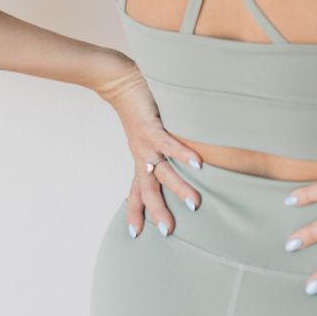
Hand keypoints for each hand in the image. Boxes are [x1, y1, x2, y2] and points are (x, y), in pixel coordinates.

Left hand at [95, 57, 202, 236]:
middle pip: (149, 189)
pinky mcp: (152, 126)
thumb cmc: (138, 106)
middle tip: (168, 232)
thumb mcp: (148, 133)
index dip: (135, 212)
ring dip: (179, 188)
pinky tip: (197, 164)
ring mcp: (146, 142)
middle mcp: (142, 155)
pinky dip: (183, 154)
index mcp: (140, 159)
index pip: (137, 191)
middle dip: (158, 211)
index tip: (135, 235)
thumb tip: (182, 158)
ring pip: (163, 171)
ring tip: (195, 204)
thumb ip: (161, 147)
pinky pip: (169, 143)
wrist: (119, 81)